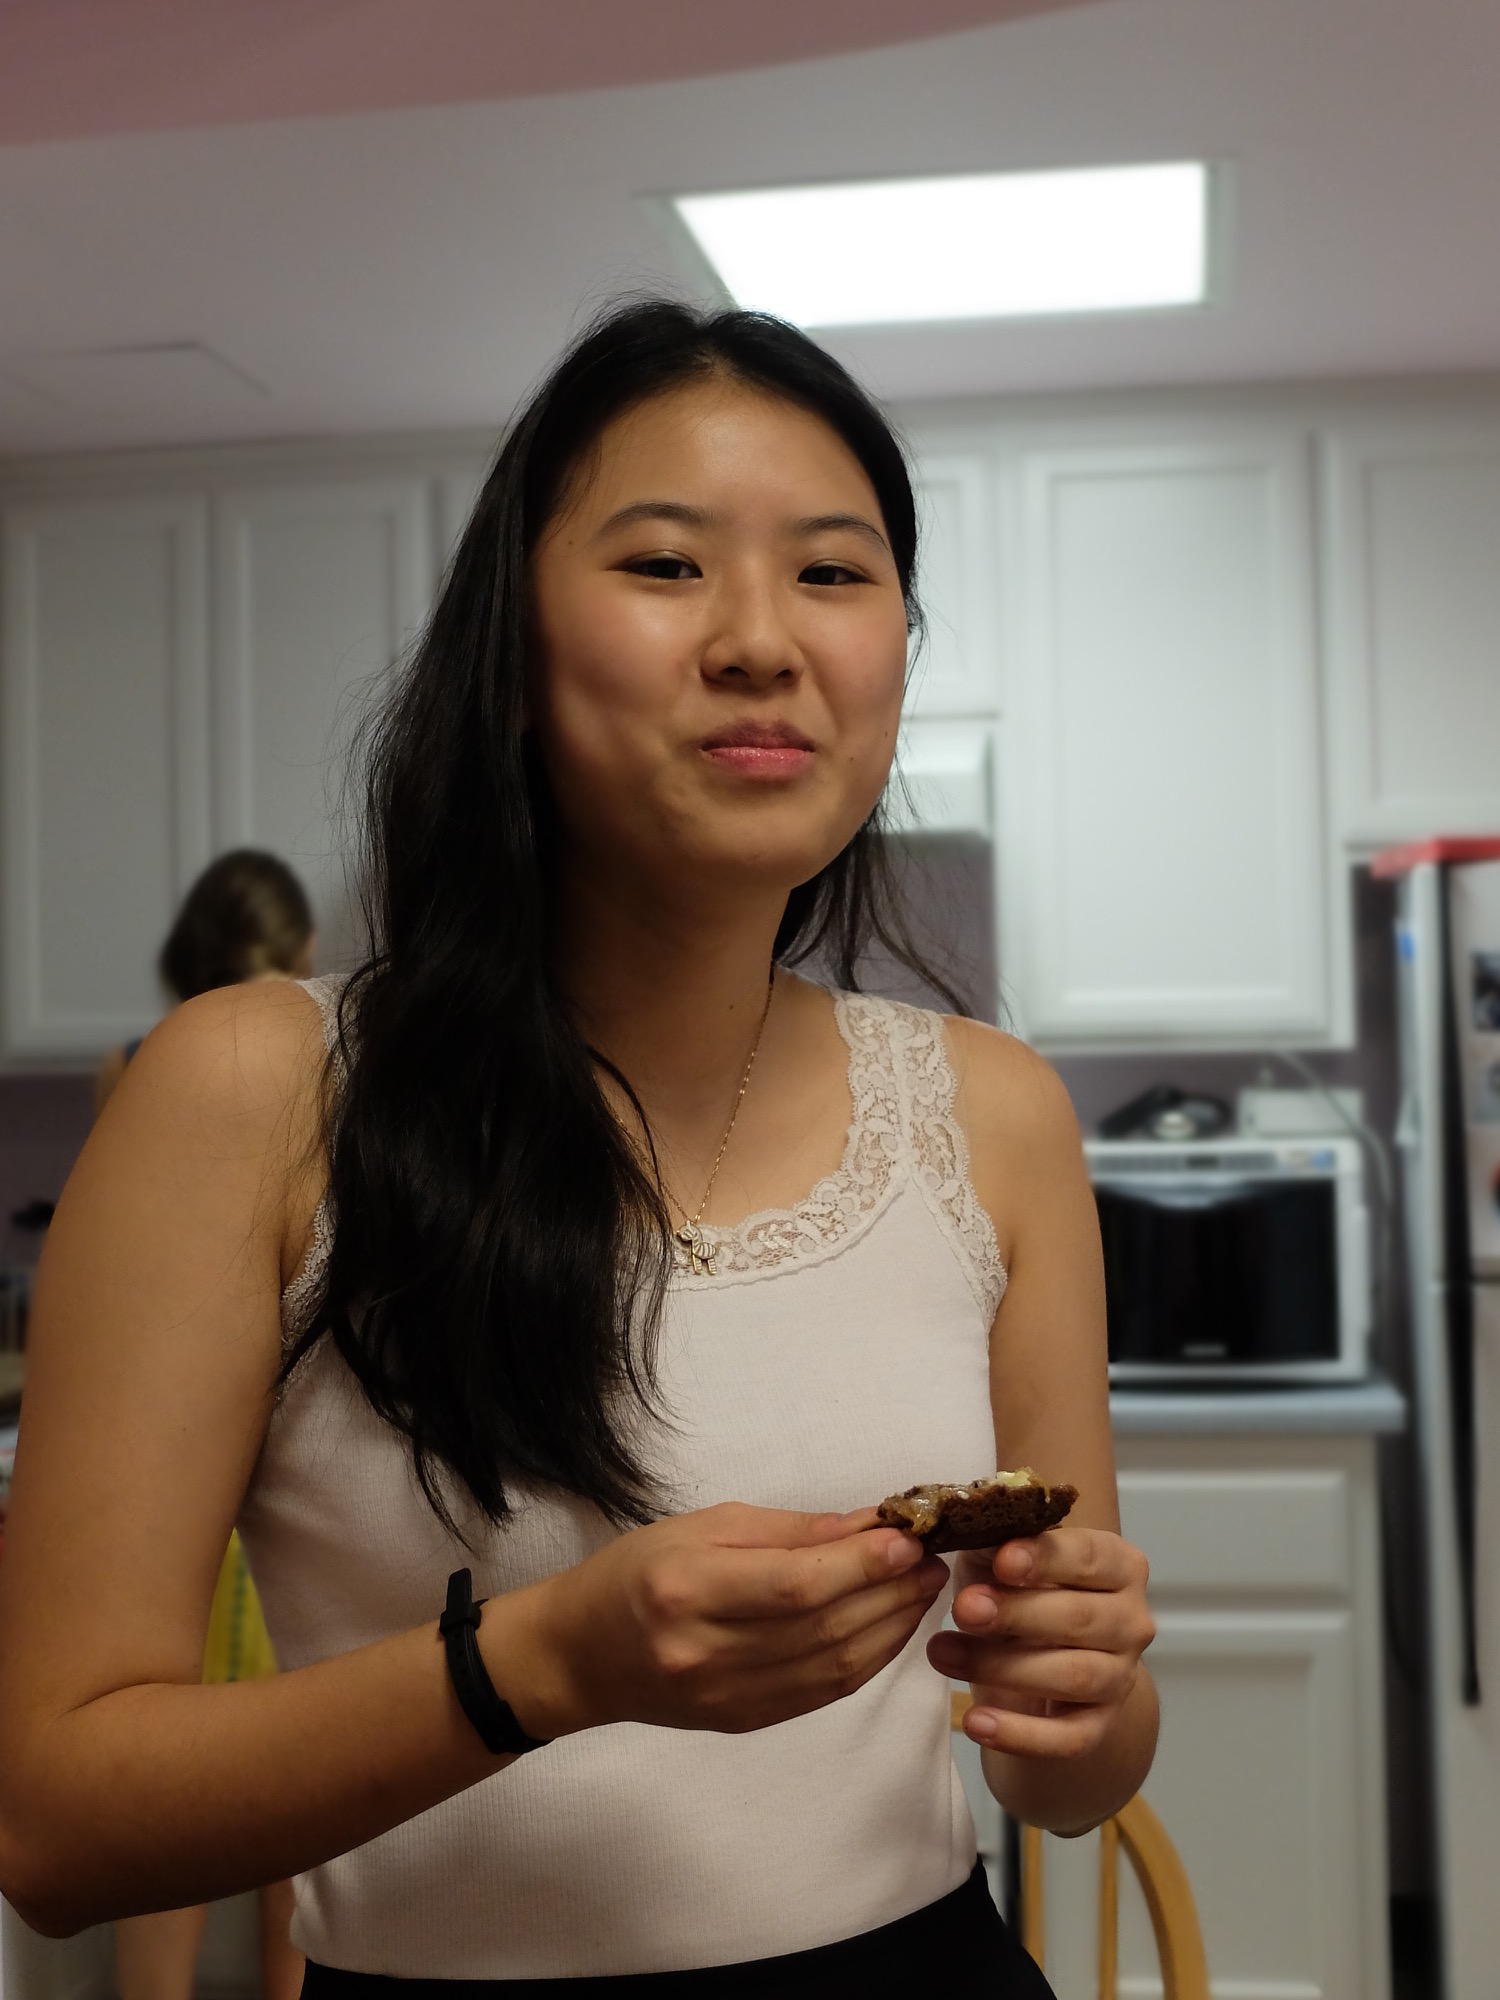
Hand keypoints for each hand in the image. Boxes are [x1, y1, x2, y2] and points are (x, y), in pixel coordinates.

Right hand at [502, 1503, 949, 1738]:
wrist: (581, 1655)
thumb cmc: (637, 1572)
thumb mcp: (701, 1526)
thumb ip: (786, 1530)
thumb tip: (866, 1527)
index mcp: (688, 1589)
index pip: (795, 1585)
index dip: (861, 1565)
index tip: (908, 1539)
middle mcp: (706, 1651)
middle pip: (823, 1628)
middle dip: (890, 1592)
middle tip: (933, 1560)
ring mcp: (725, 1696)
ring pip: (834, 1668)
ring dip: (891, 1628)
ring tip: (923, 1590)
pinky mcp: (742, 1722)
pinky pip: (823, 1694)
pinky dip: (867, 1661)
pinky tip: (890, 1628)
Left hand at [926, 1527, 1153, 1759]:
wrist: (1040, 1660)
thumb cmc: (1021, 1590)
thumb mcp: (1005, 1557)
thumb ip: (996, 1542)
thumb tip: (967, 1525)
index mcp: (1118, 1565)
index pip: (1089, 1556)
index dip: (1046, 1558)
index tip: (1002, 1561)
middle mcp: (1132, 1620)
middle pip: (1080, 1618)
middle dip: (1016, 1613)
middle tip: (963, 1609)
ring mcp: (1120, 1677)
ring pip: (1072, 1676)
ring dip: (1002, 1667)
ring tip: (942, 1653)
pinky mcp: (1099, 1726)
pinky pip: (1067, 1739)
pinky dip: (1020, 1734)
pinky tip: (974, 1722)